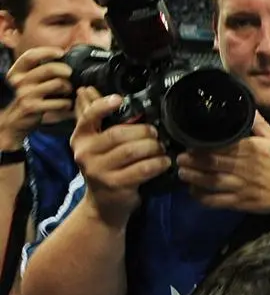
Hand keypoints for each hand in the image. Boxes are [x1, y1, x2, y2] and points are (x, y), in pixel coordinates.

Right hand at [0, 47, 74, 148]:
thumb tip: (60, 57)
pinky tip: (65, 105)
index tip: (61, 52)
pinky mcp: (33, 107)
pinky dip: (67, 104)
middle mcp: (19, 81)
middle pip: (49, 69)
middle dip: (65, 70)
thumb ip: (38, 70)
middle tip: (70, 74)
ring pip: (58, 83)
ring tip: (67, 92)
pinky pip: (60, 102)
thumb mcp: (27, 82)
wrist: (14, 122)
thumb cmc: (27, 99)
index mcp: (16, 72)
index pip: (30, 55)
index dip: (47, 51)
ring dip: (68, 87)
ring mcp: (25, 94)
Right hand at [71, 88, 170, 228]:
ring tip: (162, 148)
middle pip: (119, 134)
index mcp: (80, 139)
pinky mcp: (115, 185)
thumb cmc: (105, 168)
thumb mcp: (96, 144)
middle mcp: (85, 154)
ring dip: (153, 147)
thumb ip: (95, 119)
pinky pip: (142, 169)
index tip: (119, 99)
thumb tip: (88, 88)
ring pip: (132, 151)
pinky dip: (158, 163)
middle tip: (156, 134)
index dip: (103, 105)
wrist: (104, 205)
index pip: (89, 117)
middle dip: (143, 131)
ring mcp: (99, 171)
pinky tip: (164, 162)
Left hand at [176, 112, 269, 218]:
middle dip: (191, 160)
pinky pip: (216, 201)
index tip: (189, 144)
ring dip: (192, 177)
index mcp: (251, 149)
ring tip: (182, 173)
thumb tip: (246, 106)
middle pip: (210, 163)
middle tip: (179, 158)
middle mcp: (244, 167)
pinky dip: (202, 197)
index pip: (220, 145)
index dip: (200, 145)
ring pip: (209, 182)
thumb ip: (259, 124)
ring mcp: (241, 186)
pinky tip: (194, 192)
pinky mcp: (241, 202)